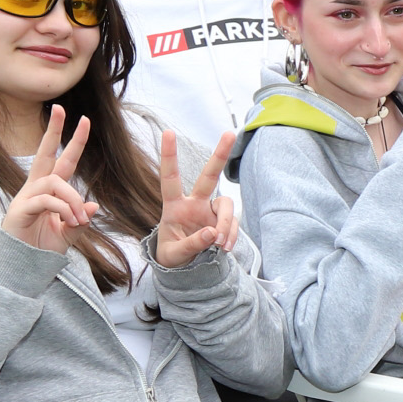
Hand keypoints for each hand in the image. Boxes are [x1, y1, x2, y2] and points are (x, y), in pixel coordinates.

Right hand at [1, 107, 98, 254]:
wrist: (23, 267)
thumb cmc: (42, 248)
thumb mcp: (68, 235)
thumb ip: (79, 220)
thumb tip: (93, 204)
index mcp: (49, 191)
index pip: (62, 160)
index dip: (73, 142)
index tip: (83, 120)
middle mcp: (36, 188)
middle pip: (44, 153)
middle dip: (53, 130)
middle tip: (59, 108)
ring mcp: (26, 198)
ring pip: (54, 182)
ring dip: (72, 199)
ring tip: (78, 219)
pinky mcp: (20, 210)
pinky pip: (46, 200)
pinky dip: (63, 209)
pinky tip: (70, 222)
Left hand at [153, 129, 237, 268]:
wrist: (185, 269)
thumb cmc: (172, 256)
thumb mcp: (175, 254)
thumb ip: (192, 244)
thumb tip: (213, 233)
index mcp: (174, 206)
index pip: (170, 178)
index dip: (169, 156)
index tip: (168, 132)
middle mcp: (194, 203)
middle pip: (209, 175)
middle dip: (220, 155)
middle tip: (230, 133)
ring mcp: (211, 211)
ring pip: (227, 205)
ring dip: (226, 225)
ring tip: (220, 245)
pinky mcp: (224, 222)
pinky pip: (234, 225)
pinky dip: (232, 237)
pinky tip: (225, 249)